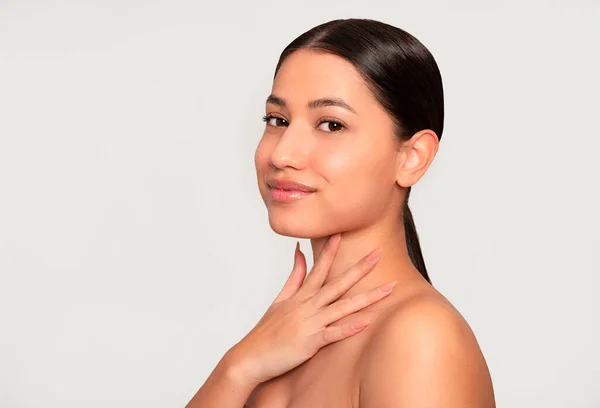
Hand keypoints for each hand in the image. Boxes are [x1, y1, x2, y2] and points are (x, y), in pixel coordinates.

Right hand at [226, 234, 395, 386]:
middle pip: (338, 283)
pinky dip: (350, 327)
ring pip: (343, 307)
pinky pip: (334, 333)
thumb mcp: (279, 299)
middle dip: (360, 268)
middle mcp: (307, 306)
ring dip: (367, 297)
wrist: (250, 357)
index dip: (330, 251)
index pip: (319, 268)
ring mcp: (310, 323)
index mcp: (300, 296)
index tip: (341, 233)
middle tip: (378, 252)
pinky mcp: (311, 342)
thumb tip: (299, 251)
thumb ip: (293, 276)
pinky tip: (367, 321)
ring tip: (388, 288)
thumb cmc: (266, 331)